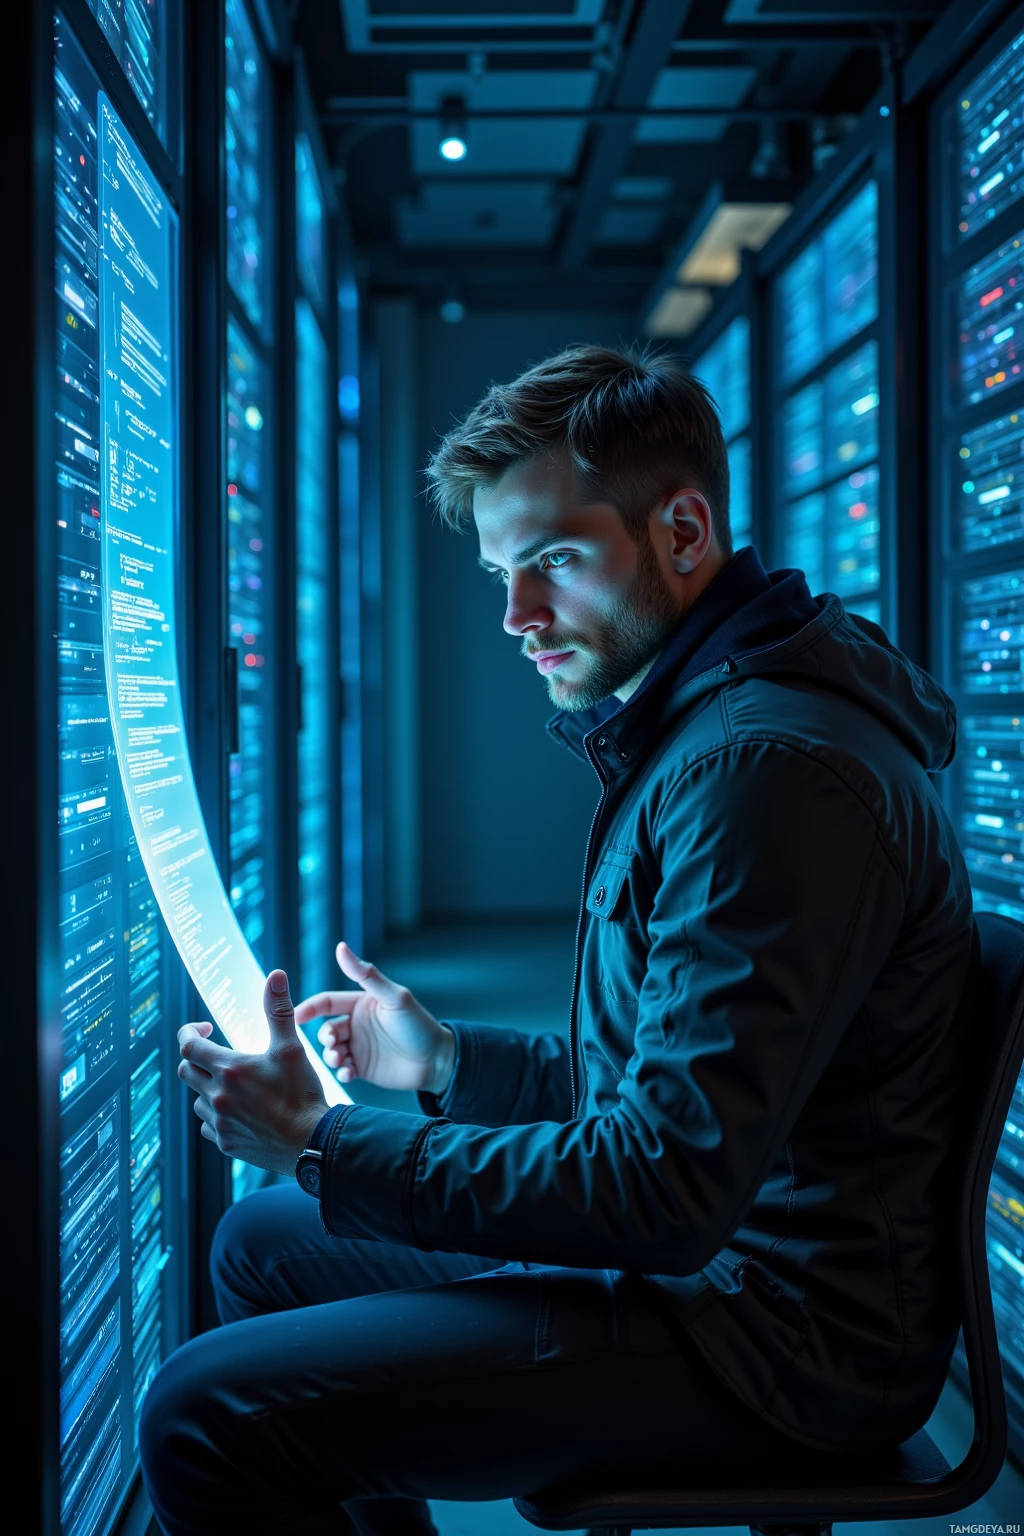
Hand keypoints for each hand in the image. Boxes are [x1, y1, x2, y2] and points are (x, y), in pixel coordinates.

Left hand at [178, 970, 327, 1173]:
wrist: (313, 1143)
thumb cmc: (303, 1094)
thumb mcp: (292, 1047)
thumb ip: (278, 1011)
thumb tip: (275, 976)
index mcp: (230, 1070)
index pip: (188, 1047)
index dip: (190, 1033)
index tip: (205, 1029)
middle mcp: (218, 1097)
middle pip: (186, 1072)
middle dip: (196, 1059)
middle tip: (217, 1054)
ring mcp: (220, 1123)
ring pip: (198, 1100)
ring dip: (209, 1089)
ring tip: (236, 1086)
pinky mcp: (226, 1143)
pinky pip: (209, 1126)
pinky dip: (218, 1115)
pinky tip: (241, 1112)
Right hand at [294, 941, 455, 1095]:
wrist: (437, 1061)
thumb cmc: (419, 1024)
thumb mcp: (393, 998)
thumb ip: (367, 975)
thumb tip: (341, 947)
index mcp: (360, 1004)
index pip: (327, 1002)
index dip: (310, 1008)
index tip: (296, 1017)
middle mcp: (356, 1024)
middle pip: (326, 1028)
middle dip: (324, 1037)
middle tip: (333, 1045)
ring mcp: (358, 1047)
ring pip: (331, 1050)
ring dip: (331, 1055)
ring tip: (341, 1060)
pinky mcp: (362, 1068)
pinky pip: (342, 1069)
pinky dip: (341, 1072)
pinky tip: (349, 1073)